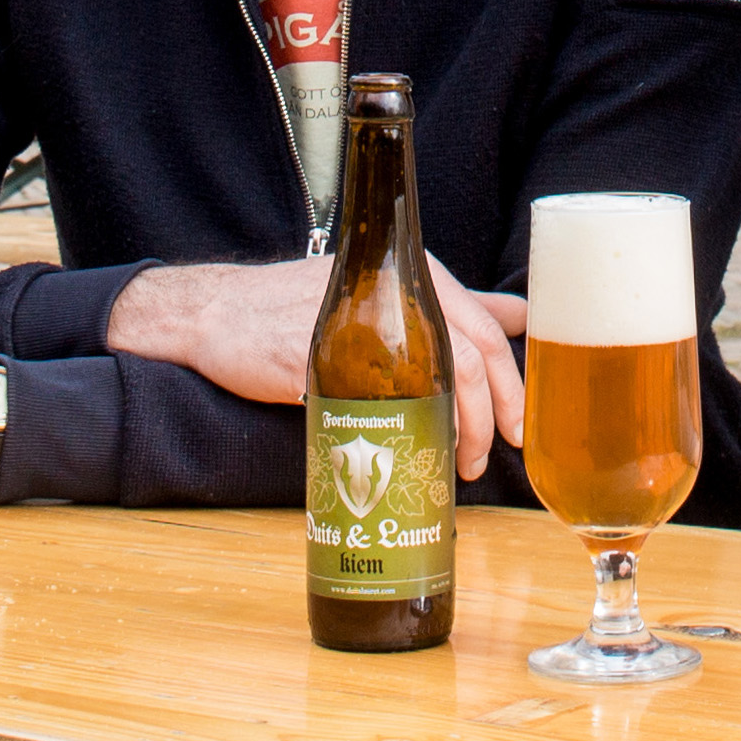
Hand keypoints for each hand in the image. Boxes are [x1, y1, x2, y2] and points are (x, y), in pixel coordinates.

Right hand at [112, 257, 536, 477]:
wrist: (219, 313)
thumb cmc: (306, 305)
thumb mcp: (388, 292)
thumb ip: (459, 305)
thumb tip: (521, 314)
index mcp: (419, 274)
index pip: (488, 332)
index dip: (513, 386)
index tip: (518, 429)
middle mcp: (397, 293)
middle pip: (473, 358)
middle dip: (492, 417)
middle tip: (486, 457)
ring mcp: (359, 327)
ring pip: (436, 381)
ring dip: (454, 432)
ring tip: (453, 465)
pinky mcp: (320, 360)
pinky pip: (375, 405)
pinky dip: (398, 436)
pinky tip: (403, 457)